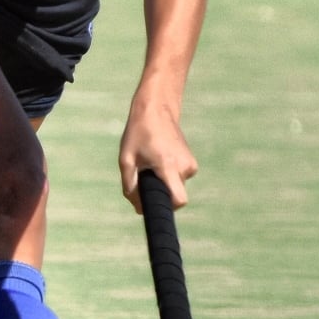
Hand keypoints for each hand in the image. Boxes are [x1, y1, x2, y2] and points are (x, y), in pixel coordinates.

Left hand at [119, 91, 197, 210]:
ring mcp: (190, 164)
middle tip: (143, 175)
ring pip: (175, 187)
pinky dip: (168, 175)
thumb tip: (139, 209)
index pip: (179, 200)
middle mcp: (184, 166)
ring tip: (150, 162)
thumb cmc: (138, 133)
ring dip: (162, 182)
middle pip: (173, 196)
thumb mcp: (126, 159)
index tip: (154, 206)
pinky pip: (179, 179)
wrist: (156, 109)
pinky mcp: (192, 163)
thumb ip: (130, 187)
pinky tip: (159, 159)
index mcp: (168, 166)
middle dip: (158, 192)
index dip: (166, 208)